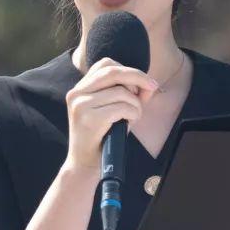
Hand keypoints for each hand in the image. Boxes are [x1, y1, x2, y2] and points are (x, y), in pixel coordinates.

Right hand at [64, 57, 159, 171]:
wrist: (85, 165)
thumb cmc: (103, 138)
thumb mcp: (116, 112)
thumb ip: (132, 95)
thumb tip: (151, 84)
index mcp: (79, 89)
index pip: (105, 64)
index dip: (129, 70)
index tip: (145, 81)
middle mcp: (76, 93)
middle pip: (113, 71)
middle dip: (138, 77)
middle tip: (153, 87)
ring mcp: (81, 105)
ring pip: (121, 92)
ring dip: (136, 104)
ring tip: (133, 117)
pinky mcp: (89, 118)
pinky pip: (123, 107)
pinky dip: (133, 114)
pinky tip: (129, 124)